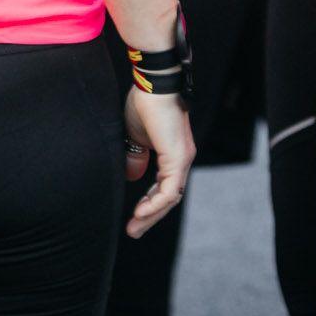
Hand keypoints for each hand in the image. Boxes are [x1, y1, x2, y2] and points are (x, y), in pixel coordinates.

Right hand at [122, 87, 193, 238]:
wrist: (153, 83)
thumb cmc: (143, 102)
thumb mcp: (134, 135)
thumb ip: (135, 156)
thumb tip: (132, 176)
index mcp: (173, 153)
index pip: (164, 186)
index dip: (149, 203)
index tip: (134, 216)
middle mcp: (182, 159)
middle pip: (169, 198)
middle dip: (150, 217)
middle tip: (133, 231)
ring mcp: (182, 159)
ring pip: (170, 198)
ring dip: (151, 215)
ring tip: (133, 228)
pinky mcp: (178, 158)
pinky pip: (169, 191)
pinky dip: (155, 204)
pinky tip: (140, 212)